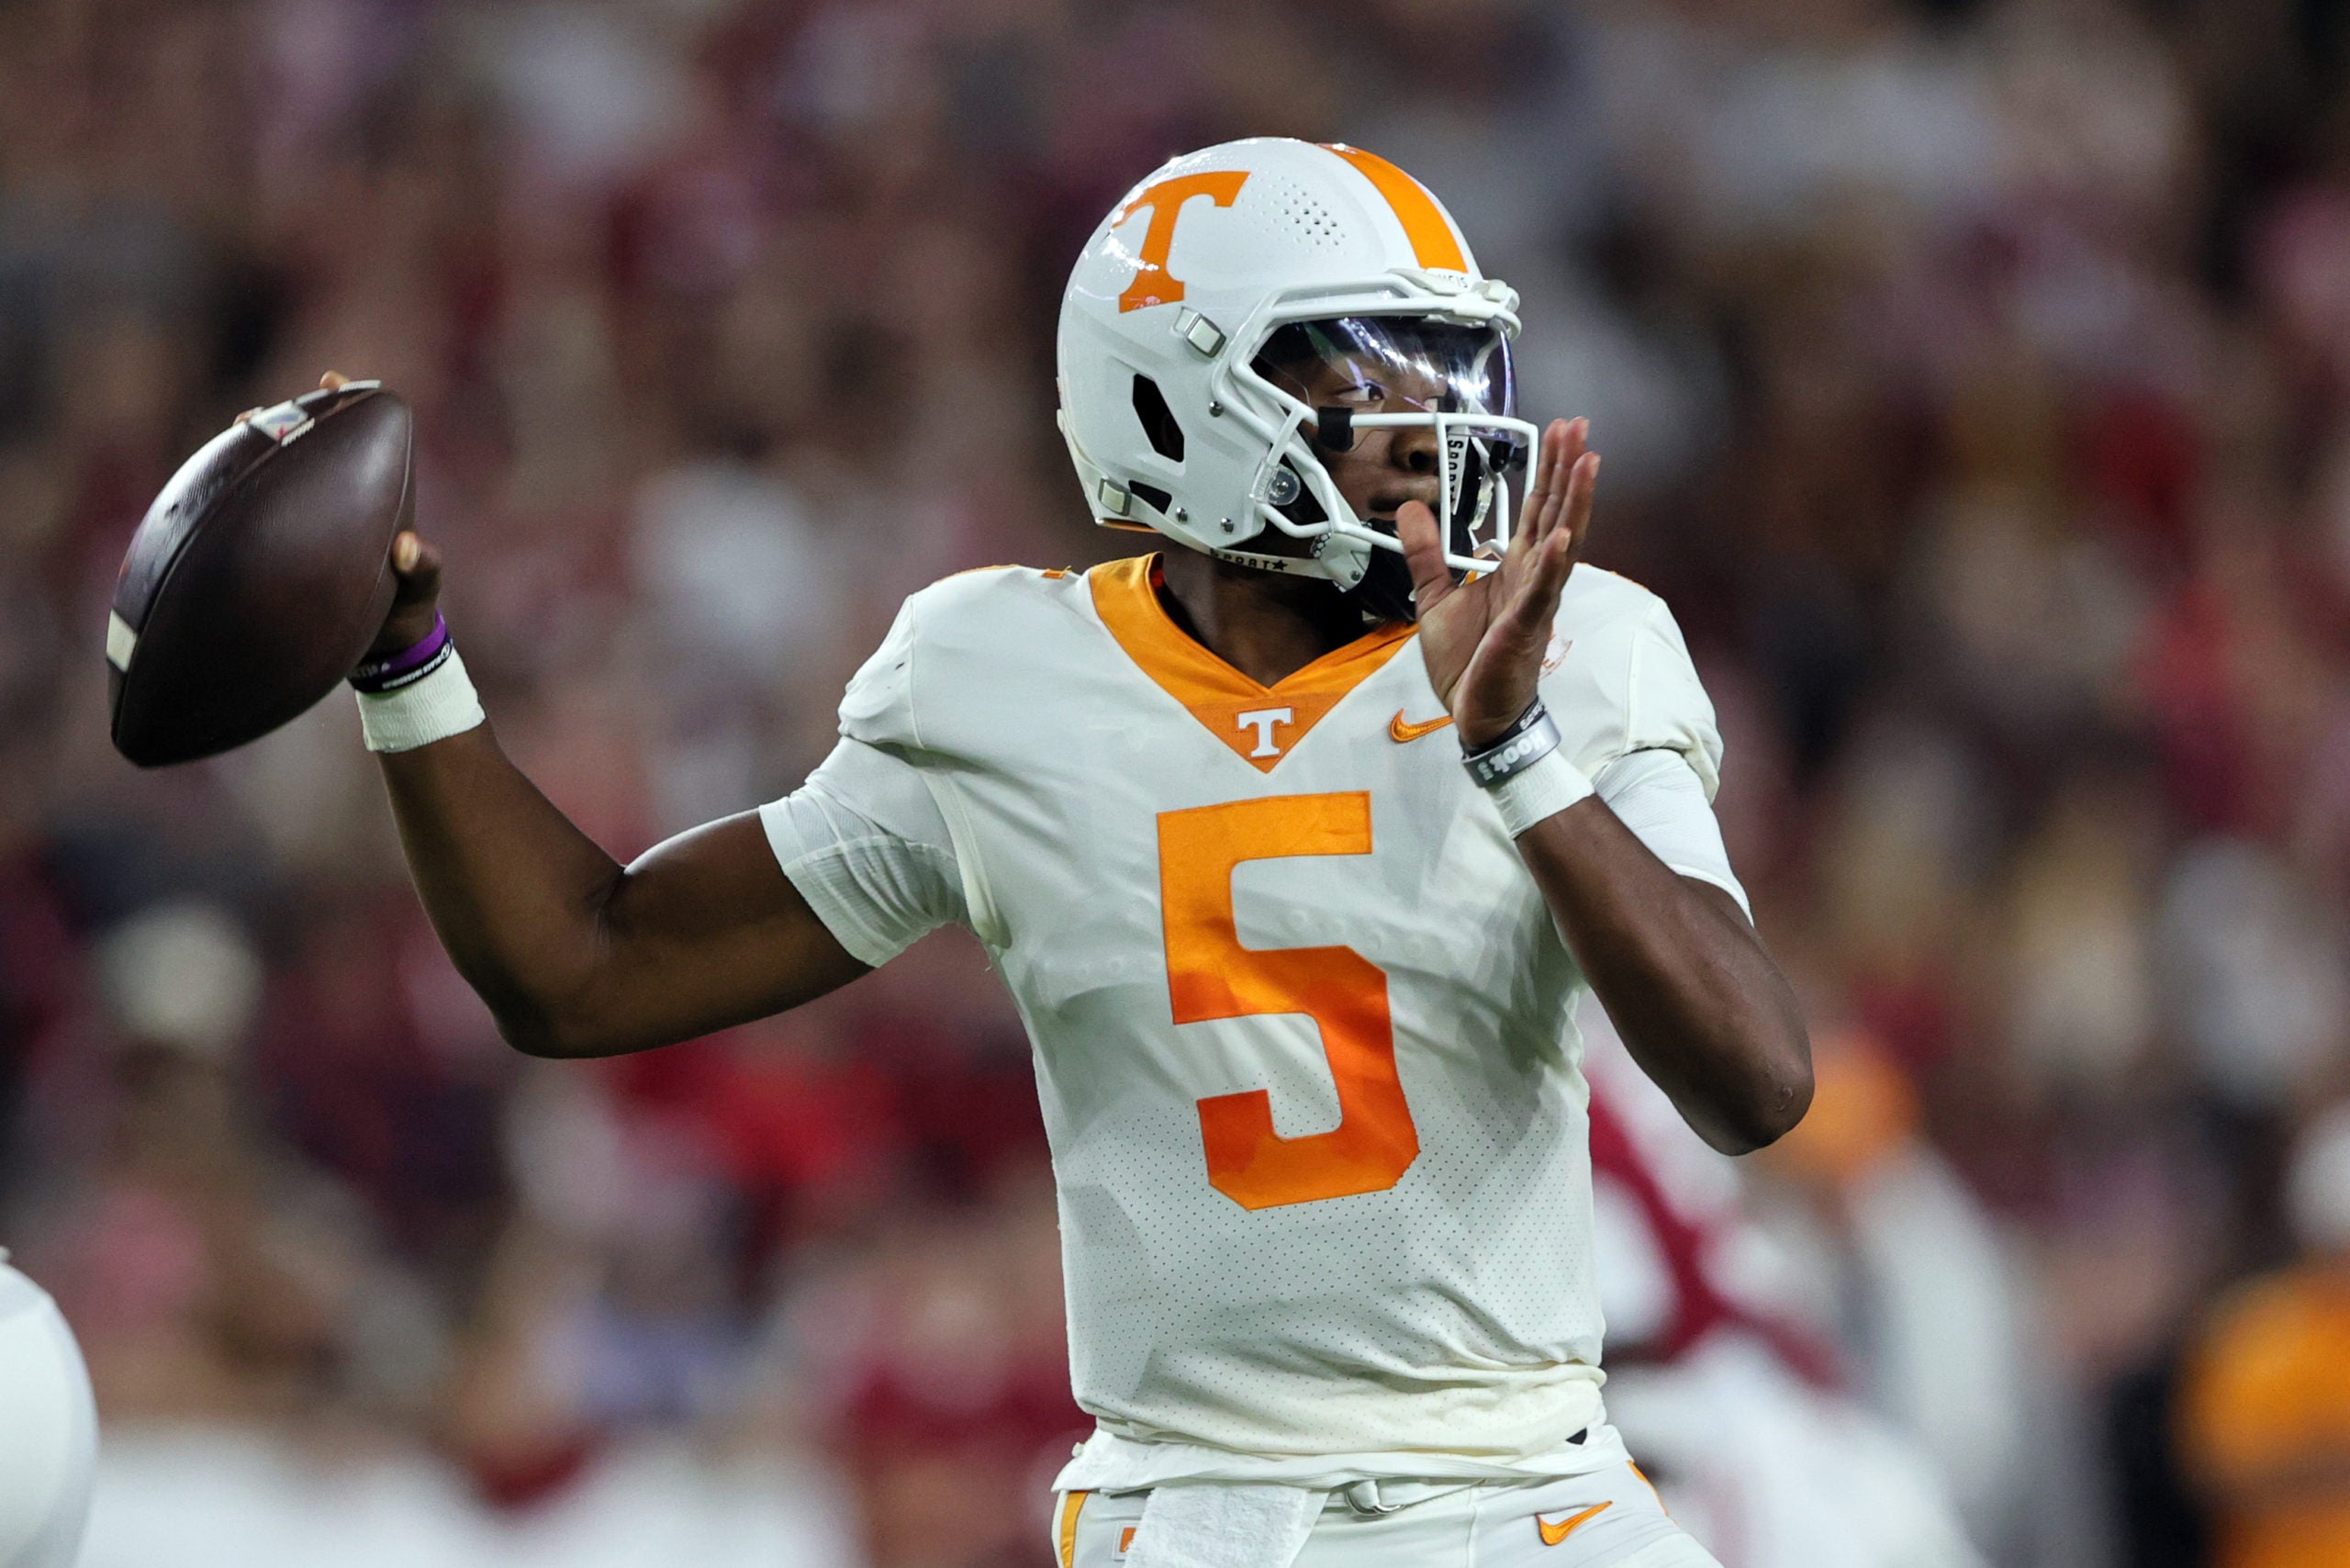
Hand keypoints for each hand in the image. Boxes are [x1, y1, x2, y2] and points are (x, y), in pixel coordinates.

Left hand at [1397, 417, 1597, 748]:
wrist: (1474, 713)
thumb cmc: (1467, 661)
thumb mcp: (1434, 596)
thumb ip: (1425, 552)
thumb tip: (1411, 508)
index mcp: (1514, 569)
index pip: (1538, 510)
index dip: (1549, 471)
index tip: (1561, 433)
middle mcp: (1533, 578)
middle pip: (1557, 513)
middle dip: (1568, 470)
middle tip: (1580, 428)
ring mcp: (1535, 601)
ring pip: (1561, 543)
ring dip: (1576, 503)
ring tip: (1589, 463)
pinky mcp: (1526, 627)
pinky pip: (1543, 591)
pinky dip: (1554, 563)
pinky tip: (1564, 537)